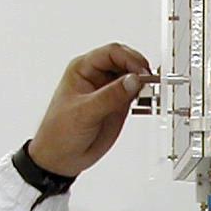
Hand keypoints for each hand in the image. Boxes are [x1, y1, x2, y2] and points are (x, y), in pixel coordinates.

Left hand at [28, 43, 152, 177]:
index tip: (141, 73)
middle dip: (139, 68)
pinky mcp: (118, 104)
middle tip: (149, 81)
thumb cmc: (60, 132)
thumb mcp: (85, 112)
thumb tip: (133, 80)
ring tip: (150, 92)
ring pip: (132, 76)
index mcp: (83, 69)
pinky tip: (147, 101)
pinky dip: (145, 94)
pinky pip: (136, 93)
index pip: (111, 53)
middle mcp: (97, 76)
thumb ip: (110, 95)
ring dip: (144, 82)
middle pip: (125, 60)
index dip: (129, 59)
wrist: (62, 157)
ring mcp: (109, 90)